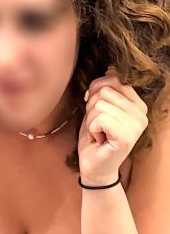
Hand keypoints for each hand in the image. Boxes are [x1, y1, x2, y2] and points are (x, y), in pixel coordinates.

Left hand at [78, 68, 147, 186]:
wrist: (94, 165)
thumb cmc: (96, 134)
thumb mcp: (99, 105)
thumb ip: (107, 88)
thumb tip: (112, 68)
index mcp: (138, 104)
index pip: (111, 79)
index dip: (95, 93)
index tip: (99, 112)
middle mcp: (142, 114)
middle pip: (103, 91)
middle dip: (92, 107)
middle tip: (98, 125)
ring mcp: (136, 126)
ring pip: (99, 104)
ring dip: (91, 119)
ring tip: (100, 132)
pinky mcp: (127, 137)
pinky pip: (99, 118)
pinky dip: (92, 128)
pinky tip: (100, 139)